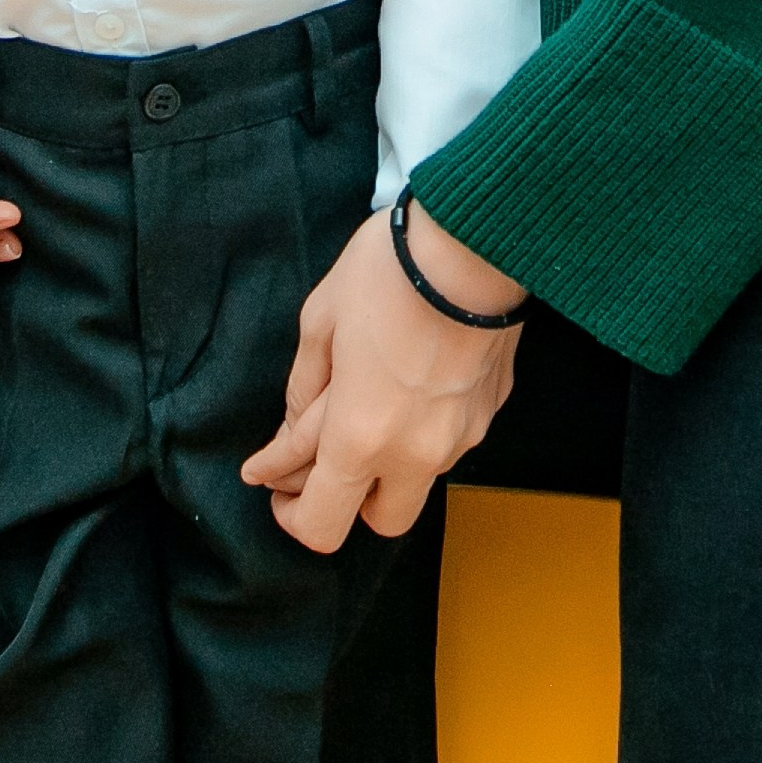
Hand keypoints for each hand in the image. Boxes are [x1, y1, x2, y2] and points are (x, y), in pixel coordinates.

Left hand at [241, 202, 523, 551]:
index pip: (320, 521)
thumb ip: (303, 386)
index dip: (288, 511)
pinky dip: (422, 429)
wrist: (474, 241)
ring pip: (419, 481)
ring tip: (367, 410)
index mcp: (360, 436)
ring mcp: (460, 436)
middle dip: (347, 499)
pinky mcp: (490, 410)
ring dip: (389, 464)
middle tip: (320, 461)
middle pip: (379, 522)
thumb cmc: (390, 272)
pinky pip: (449, 441)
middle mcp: (415, 453)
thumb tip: (294, 430)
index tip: (270, 480)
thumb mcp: (321, 319)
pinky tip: (410, 385)